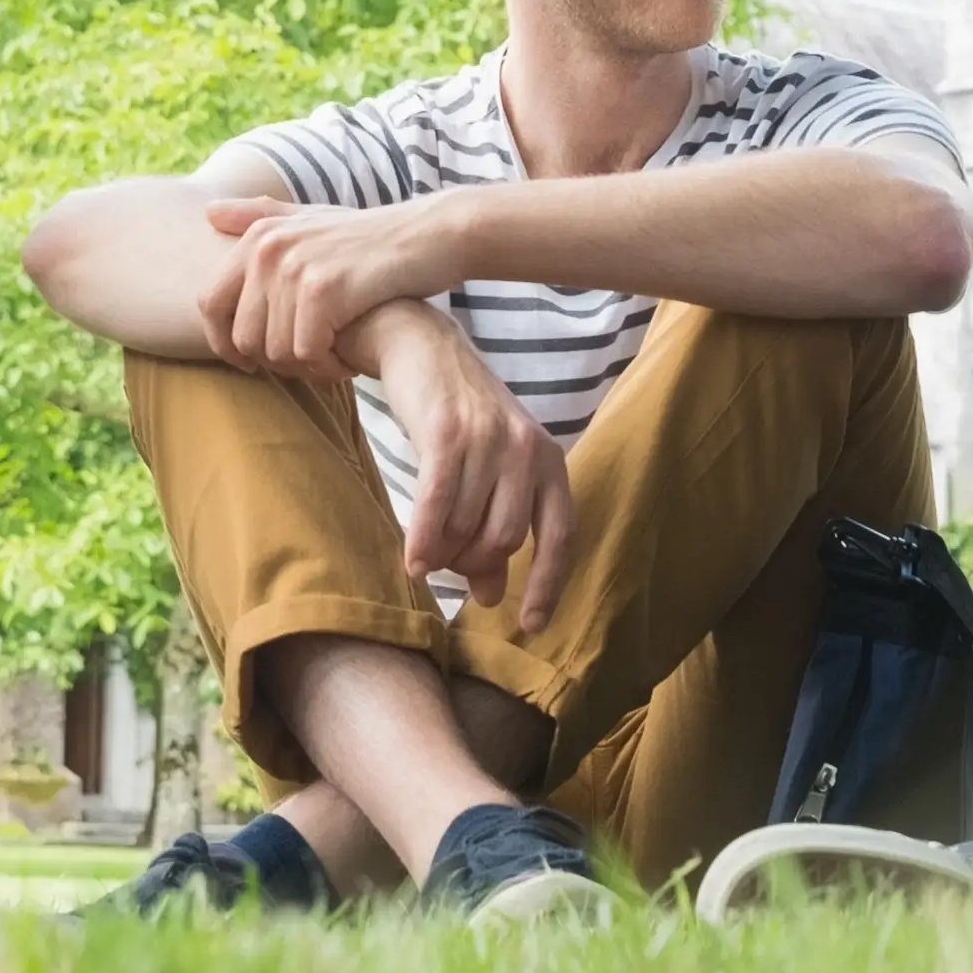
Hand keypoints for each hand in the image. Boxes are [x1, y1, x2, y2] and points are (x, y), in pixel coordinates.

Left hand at [199, 191, 465, 377]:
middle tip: (310, 363)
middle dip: (275, 363)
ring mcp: (294, 268)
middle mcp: (268, 248)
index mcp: (258, 236)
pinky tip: (349, 363)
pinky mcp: (323, 290)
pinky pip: (306, 353)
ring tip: (336, 359)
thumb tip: (208, 213)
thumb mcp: (313, 218)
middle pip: (243, 337)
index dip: (224, 344)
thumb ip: (261, 216)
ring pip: (276, 352)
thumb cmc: (370, 237)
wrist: (429, 236)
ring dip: (307, 369)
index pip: (210, 304)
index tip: (252, 364)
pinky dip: (328, 368)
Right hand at [371, 312, 575, 633]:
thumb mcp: (488, 471)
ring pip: (467, 526)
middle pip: (504, 539)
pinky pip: (437, 506)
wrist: (421, 346)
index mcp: (549, 461)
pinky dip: (423, 541)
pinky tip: (412, 564)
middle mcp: (527, 450)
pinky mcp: (448, 433)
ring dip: (442, 554)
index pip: (560, 536)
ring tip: (425, 555)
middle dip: (471, 565)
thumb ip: (493, 529)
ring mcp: (489, 440)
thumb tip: (492, 597)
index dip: (547, 585)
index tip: (530, 625)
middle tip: (446, 568)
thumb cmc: (456, 416)